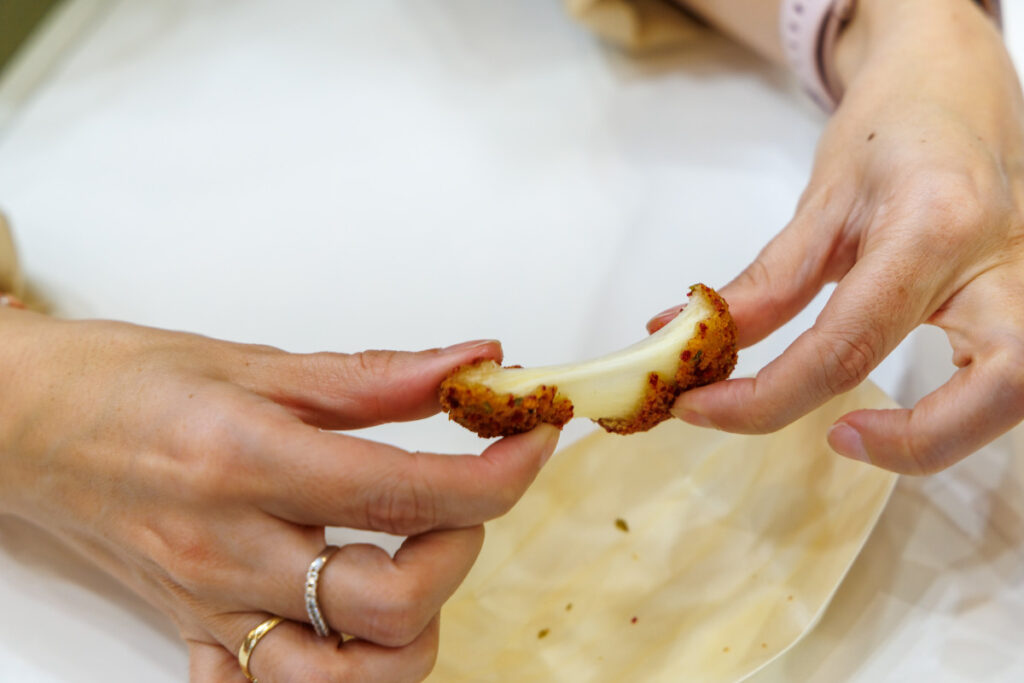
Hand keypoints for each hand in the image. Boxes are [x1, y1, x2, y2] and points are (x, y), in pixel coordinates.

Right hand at [0, 310, 558, 680]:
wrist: (26, 425)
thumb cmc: (128, 383)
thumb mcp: (255, 361)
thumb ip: (376, 375)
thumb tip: (470, 365)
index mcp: (250, 462)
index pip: (408, 491)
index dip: (499, 473)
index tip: (532, 442)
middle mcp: (230, 551)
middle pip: (390, 605)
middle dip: (462, 553)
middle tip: (459, 503)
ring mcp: (212, 609)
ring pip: (345, 681)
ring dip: (409, 632)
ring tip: (410, 565)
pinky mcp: (196, 636)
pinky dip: (333, 674)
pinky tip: (345, 623)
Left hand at [650, 0, 1023, 473]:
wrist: (954, 92)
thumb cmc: (891, 130)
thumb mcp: (820, 203)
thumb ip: (763, 284)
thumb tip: (683, 340)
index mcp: (934, 229)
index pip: (848, 345)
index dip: (764, 398)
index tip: (700, 410)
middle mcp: (1001, 266)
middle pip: (997, 389)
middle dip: (913, 442)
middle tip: (831, 439)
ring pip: (1016, 395)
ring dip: (939, 437)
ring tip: (855, 430)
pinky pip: (1001, 381)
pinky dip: (950, 415)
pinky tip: (891, 414)